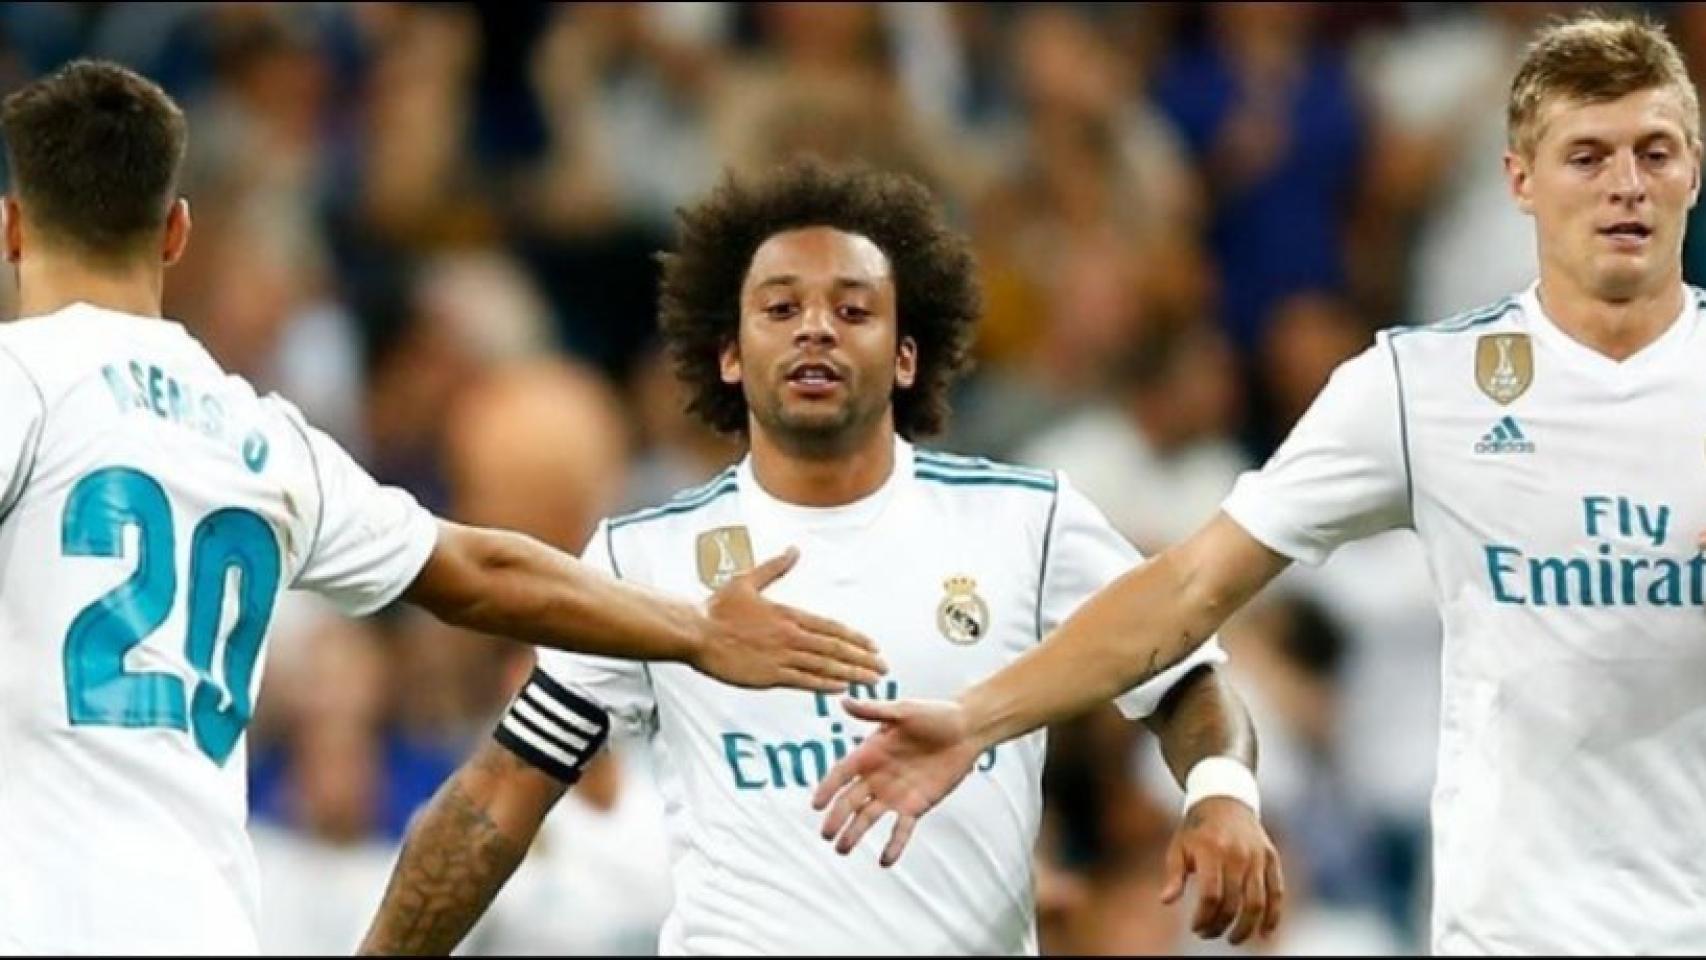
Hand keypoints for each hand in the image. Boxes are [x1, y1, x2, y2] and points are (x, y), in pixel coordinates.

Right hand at [694, 547, 886, 691]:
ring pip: (825, 666)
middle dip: (862, 659)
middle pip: (835, 648)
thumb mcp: (748, 581)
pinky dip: (825, 685)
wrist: (696, 632)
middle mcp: (790, 635)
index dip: (856, 638)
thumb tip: (793, 549)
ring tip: (871, 680)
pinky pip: (804, 681)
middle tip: (883, 668)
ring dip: (851, 674)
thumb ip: (774, 567)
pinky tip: (841, 688)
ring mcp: (781, 657)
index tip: (874, 647)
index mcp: (788, 614)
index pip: (831, 627)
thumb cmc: (718, 608)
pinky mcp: (769, 676)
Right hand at [811, 697, 982, 865]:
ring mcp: (895, 794)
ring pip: (869, 818)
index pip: (841, 773)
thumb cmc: (935, 715)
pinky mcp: (915, 806)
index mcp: (870, 753)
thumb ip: (874, 711)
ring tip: (843, 849)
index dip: (827, 788)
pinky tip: (885, 861)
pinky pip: (901, 829)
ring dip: (855, 834)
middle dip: (837, 818)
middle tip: (826, 834)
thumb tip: (844, 701)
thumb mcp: (903, 711)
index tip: (816, 804)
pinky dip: (893, 845)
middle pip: (850, 801)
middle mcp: (877, 776)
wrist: (966, 730)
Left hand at [1160, 797, 1284, 945]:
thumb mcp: (1178, 847)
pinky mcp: (1271, 858)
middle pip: (1233, 903)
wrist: (1224, 799)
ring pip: (1257, 903)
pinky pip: (1277, 893)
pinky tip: (1264, 934)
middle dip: (1220, 925)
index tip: (1195, 927)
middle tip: (1208, 934)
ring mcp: (1257, 857)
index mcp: (1211, 851)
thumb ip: (1174, 875)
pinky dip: (1273, 916)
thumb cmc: (1196, 829)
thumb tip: (1166, 901)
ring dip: (1245, 927)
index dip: (1203, 918)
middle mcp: (1237, 854)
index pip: (1210, 896)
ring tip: (1233, 939)